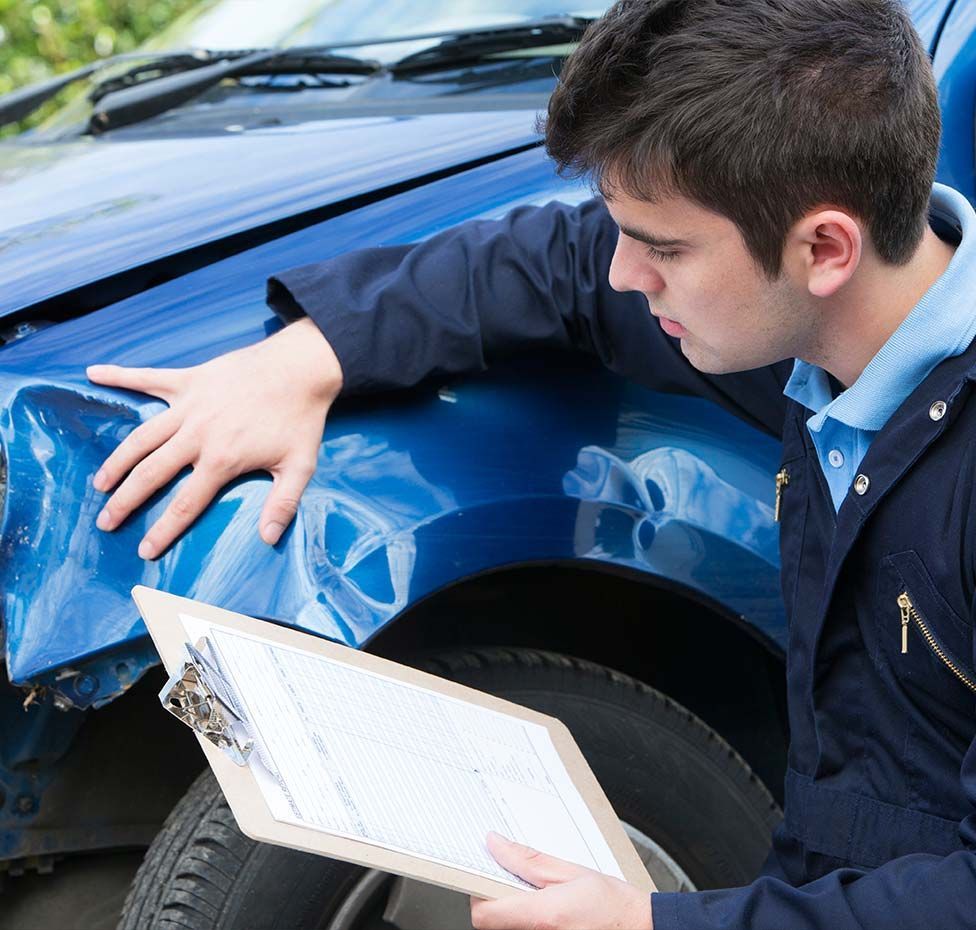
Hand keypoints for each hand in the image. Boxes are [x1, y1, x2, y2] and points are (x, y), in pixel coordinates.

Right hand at [87, 318, 342, 558]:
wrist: (301, 368)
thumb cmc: (301, 418)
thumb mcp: (300, 466)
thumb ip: (282, 504)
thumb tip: (268, 538)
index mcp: (222, 459)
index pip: (185, 504)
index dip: (163, 530)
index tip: (144, 550)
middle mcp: (198, 434)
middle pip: (151, 473)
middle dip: (125, 501)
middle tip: (105, 521)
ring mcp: (190, 405)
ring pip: (141, 436)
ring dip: (118, 460)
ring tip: (101, 483)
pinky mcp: (190, 380)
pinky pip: (148, 378)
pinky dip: (120, 376)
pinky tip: (93, 374)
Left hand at [470, 833, 652, 929]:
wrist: (639, 928)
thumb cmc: (612, 904)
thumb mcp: (570, 871)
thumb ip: (528, 860)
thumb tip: (496, 845)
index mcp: (543, 916)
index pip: (484, 913)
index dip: (479, 893)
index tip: (486, 875)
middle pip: (492, 922)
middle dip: (498, 898)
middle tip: (517, 882)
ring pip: (507, 927)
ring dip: (513, 909)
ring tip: (539, 897)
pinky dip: (526, 920)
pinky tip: (546, 910)